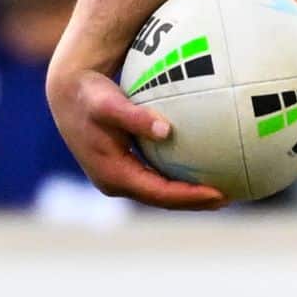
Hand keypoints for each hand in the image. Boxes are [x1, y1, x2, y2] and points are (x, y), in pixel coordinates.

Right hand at [46, 66, 227, 209]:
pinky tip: (200, 170)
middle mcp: (114, 182)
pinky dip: (177, 180)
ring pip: (159, 193)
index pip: (159, 194)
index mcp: (113, 175)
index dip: (189, 197)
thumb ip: (136, 118)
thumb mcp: (110, 104)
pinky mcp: (122, 168)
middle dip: (194, 202)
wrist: (67, 94)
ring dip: (188, 195)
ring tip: (221, 192)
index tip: (218, 194)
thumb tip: (165, 130)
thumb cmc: (90, 96)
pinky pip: (155, 179)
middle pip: (162, 200)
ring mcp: (117, 177)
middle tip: (228, 198)